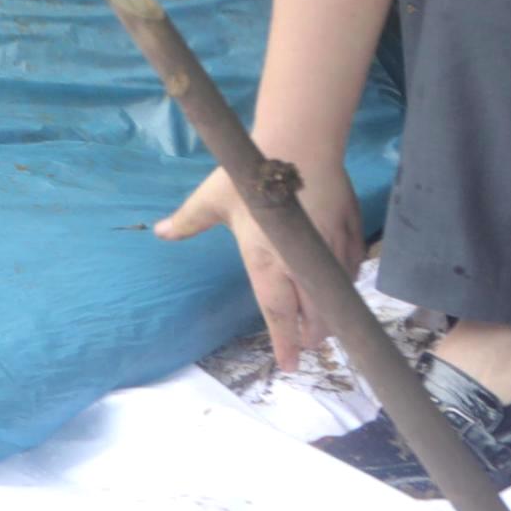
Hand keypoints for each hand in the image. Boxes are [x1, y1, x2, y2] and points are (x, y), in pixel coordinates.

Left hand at [157, 153, 363, 370]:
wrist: (300, 144)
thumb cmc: (250, 175)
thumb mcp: (211, 200)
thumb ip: (187, 221)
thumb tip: (159, 232)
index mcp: (265, 261)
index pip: (276, 312)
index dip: (283, 342)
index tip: (288, 366)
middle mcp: (299, 264)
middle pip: (313, 315)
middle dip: (311, 335)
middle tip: (307, 346)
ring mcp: (329, 251)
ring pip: (335, 296)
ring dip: (330, 315)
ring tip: (324, 327)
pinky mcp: (349, 235)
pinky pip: (351, 270)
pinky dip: (345, 284)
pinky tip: (339, 287)